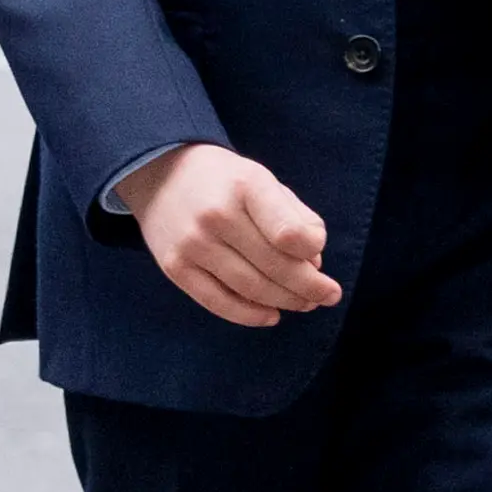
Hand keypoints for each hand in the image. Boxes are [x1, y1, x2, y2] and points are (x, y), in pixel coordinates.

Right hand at [124, 142, 339, 328]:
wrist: (162, 175)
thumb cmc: (228, 183)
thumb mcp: (266, 181)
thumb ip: (296, 217)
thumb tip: (313, 263)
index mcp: (247, 186)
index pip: (287, 230)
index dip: (310, 250)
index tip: (318, 256)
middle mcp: (216, 215)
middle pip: (273, 264)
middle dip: (308, 286)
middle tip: (329, 296)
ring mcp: (192, 244)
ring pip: (249, 287)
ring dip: (285, 301)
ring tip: (306, 304)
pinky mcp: (174, 267)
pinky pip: (216, 301)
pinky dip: (249, 315)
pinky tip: (272, 316)